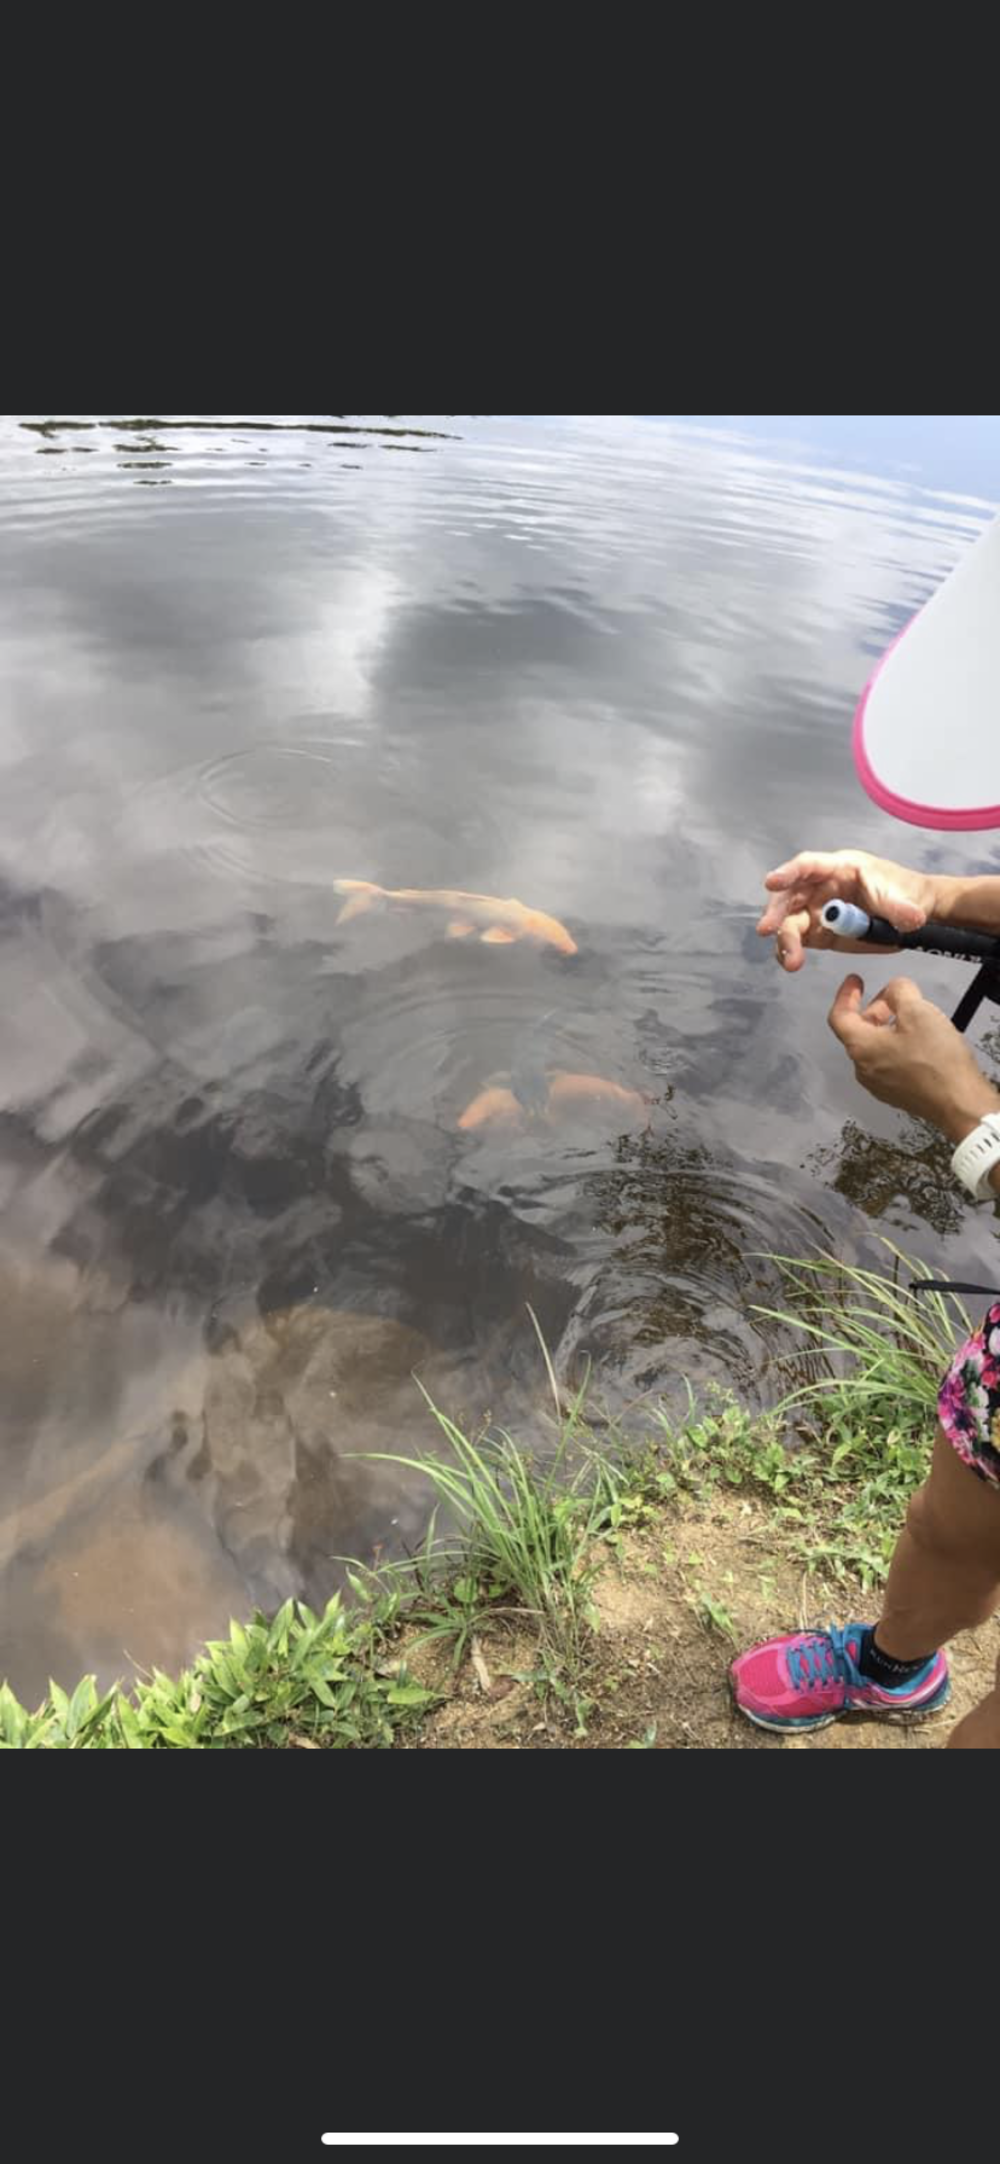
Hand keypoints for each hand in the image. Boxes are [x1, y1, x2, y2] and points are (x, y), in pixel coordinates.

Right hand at [757, 848, 937, 971]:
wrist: (915, 912)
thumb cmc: (908, 894)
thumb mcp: (905, 899)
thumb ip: (902, 909)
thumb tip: (911, 919)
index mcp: (840, 868)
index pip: (808, 866)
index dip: (788, 872)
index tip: (772, 882)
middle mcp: (821, 887)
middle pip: (790, 895)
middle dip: (776, 911)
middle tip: (767, 929)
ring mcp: (818, 910)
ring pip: (790, 922)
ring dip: (785, 940)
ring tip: (791, 961)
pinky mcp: (819, 933)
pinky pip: (798, 941)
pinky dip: (790, 951)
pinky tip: (790, 962)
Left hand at [827, 974, 999, 1140]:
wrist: (958, 1102)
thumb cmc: (936, 1059)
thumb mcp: (918, 1011)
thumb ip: (900, 991)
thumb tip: (895, 989)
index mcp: (860, 1047)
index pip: (838, 1016)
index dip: (846, 994)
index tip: (854, 980)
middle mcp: (863, 1068)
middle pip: (858, 1031)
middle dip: (874, 1009)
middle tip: (894, 997)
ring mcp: (878, 1084)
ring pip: (874, 1047)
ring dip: (887, 1026)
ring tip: (911, 1017)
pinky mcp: (896, 1093)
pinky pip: (888, 1062)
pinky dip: (895, 1044)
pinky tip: (918, 1040)